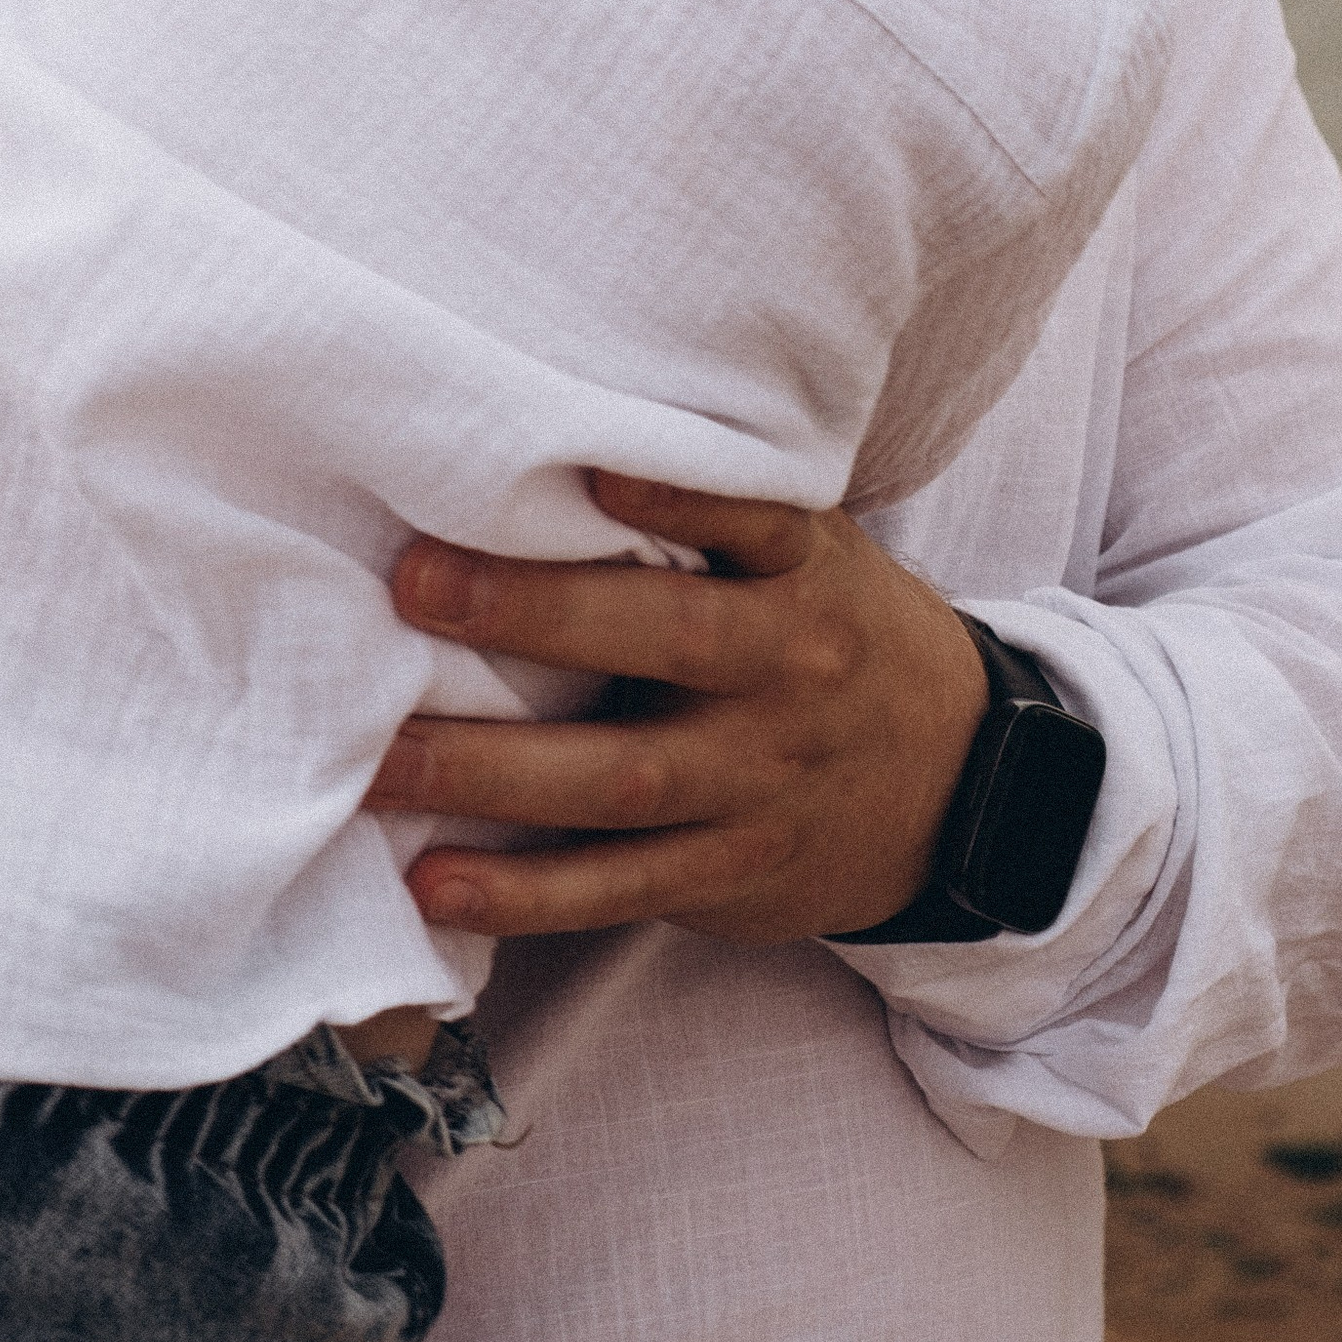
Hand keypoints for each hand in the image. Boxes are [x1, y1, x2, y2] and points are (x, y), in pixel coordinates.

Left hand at [363, 478, 989, 943]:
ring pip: (626, 779)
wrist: (957, 787)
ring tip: (384, 761)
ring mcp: (762, 782)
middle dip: (534, 614)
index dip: (673, 492)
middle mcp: (791, 674)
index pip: (748, 517)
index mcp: (806, 575)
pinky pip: (619, 886)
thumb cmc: (837, 638)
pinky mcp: (731, 872)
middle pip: (669, 640)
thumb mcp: (812, 559)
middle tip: (414, 585)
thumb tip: (556, 450)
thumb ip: (716, 519)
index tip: (586, 467)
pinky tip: (437, 881)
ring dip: (494, 771)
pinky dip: (525, 891)